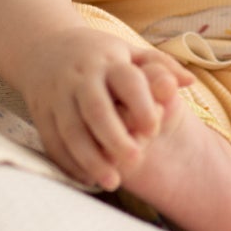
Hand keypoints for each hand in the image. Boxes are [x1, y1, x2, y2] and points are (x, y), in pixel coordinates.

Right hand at [22, 24, 189, 191]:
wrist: (42, 48)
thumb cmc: (99, 57)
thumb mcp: (128, 52)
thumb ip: (160, 67)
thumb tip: (189, 82)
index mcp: (108, 61)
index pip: (126, 80)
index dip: (140, 103)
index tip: (154, 128)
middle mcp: (81, 78)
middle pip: (95, 109)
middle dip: (114, 137)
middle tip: (135, 160)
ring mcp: (58, 96)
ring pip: (71, 130)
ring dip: (91, 158)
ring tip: (113, 182)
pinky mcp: (42, 114)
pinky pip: (53, 142)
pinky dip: (69, 163)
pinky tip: (87, 179)